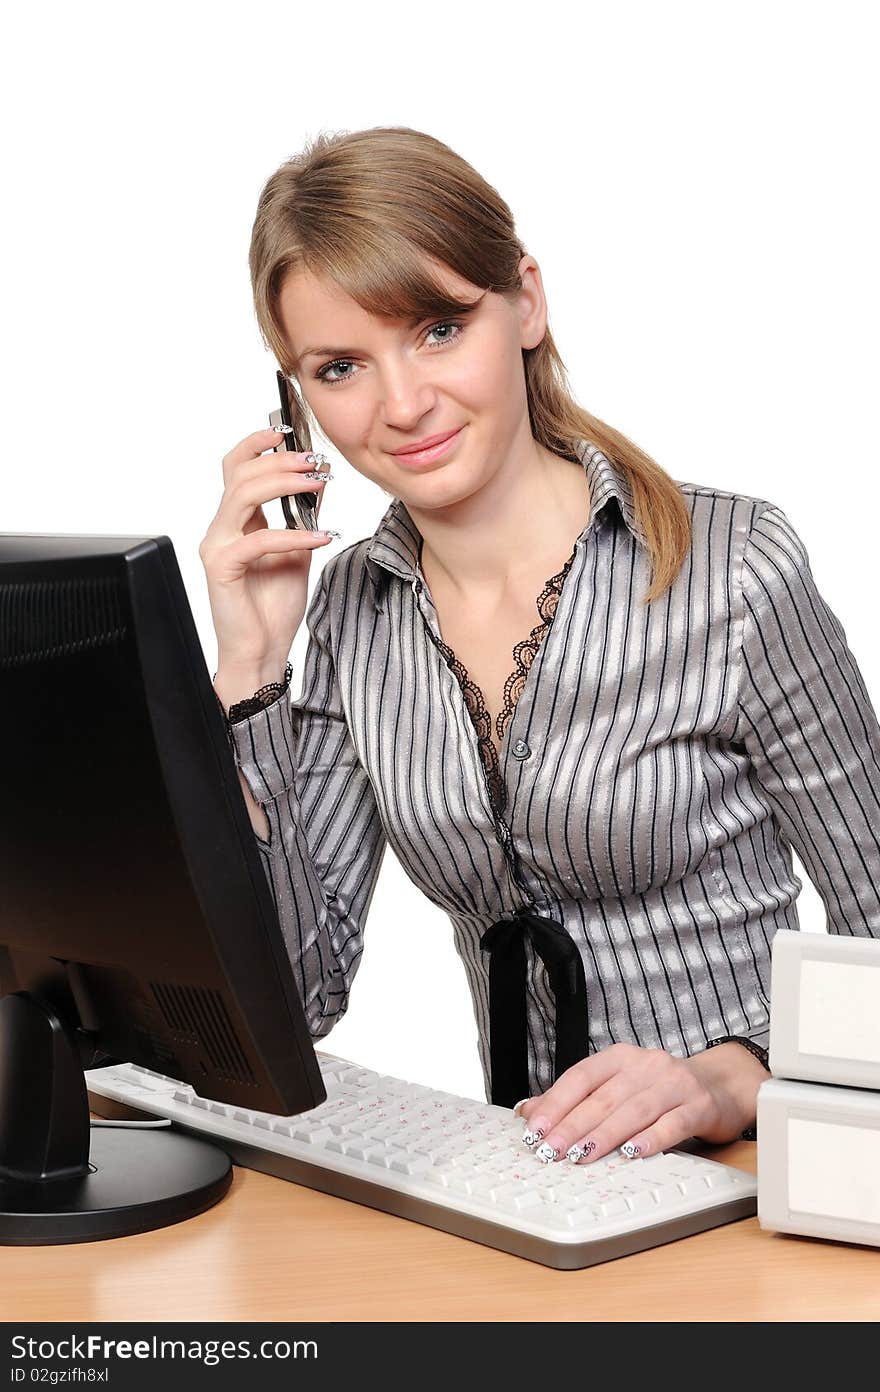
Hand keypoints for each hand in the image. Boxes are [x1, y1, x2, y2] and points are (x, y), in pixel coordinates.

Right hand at [199, 427, 334, 671]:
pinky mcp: (223, 569)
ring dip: (283, 483)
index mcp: (236, 521)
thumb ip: (301, 518)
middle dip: (280, 461)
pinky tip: (320, 537)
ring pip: (241, 495)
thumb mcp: (298, 551)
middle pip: (240, 474)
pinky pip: (258, 540)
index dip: (256, 444)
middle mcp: (221, 529)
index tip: (285, 432)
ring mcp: (218, 547)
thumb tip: (318, 482)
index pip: (236, 467)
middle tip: (315, 461)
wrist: (261, 651)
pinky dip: (292, 535)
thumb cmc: (272, 607)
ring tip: (318, 484)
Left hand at [515, 1042, 766, 1164]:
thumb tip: (529, 1111)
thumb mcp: (619, 1086)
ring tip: (582, 1155)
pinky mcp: (699, 1106)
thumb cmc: (661, 1090)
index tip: (535, 1128)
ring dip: (605, 1135)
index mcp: (620, 1058)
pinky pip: (673, 1123)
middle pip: (604, 1097)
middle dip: (573, 1126)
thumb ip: (576, 1099)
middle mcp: (646, 1065)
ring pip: (634, 1110)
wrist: (720, 1084)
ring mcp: (674, 1084)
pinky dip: (652, 1138)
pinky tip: (634, 1153)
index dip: (556, 1102)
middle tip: (551, 1150)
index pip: (581, 1077)